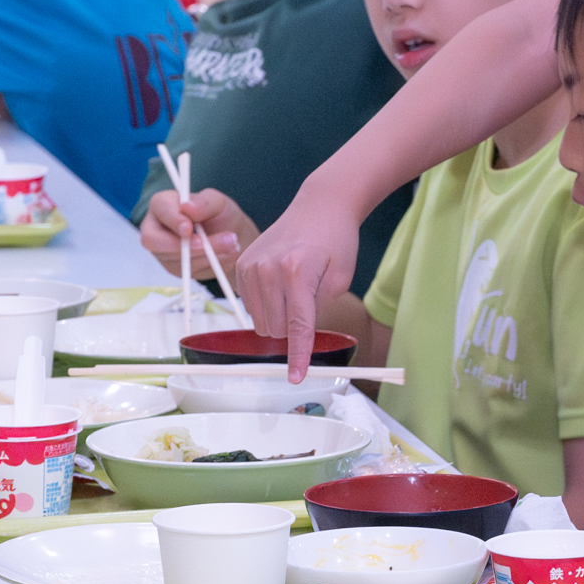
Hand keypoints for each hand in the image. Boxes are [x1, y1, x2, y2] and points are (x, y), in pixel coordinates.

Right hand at [139, 188, 248, 279]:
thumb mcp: (218, 202)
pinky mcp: (174, 268)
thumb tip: (187, 207)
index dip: (173, 220)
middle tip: (208, 245)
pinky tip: (224, 255)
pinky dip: (208, 264)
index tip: (189, 227)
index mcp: (162, 204)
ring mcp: (162, 251)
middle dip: (183, 244)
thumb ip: (204, 202)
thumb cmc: (219, 215)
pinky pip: (187, 270)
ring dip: (204, 255)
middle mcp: (155, 228)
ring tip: (230, 245)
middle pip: (153, 240)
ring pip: (174, 258)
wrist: (231, 237)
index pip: (160, 210)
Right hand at [235, 188, 360, 379]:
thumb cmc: (337, 241)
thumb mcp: (341, 279)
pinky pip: (250, 305)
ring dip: (278, 319)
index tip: (295, 377)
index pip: (297, 327)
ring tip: (296, 291)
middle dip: (292, 332)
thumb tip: (298, 337)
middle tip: (308, 308)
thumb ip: (320, 310)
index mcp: (298, 272)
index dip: (297, 357)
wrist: (320, 206)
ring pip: (260, 321)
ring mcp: (251, 266)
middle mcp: (269, 269)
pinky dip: (266, 305)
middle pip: (276, 329)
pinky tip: (281, 285)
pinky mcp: (241, 264)